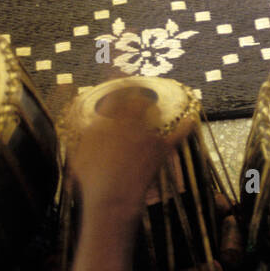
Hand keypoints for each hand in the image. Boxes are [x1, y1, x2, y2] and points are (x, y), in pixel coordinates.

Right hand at [66, 85, 196, 221]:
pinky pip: (178, 133)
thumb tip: (85, 122)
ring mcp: (146, 134)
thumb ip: (84, 133)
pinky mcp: (161, 148)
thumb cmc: (92, 181)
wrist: (113, 199)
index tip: (121, 70)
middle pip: (136, 97)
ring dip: (152, 107)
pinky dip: (185, 125)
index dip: (119, 78)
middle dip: (138, 90)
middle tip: (138, 87)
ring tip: (151, 106)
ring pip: (154, 111)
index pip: (115, 92)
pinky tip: (191, 118)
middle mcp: (127, 122)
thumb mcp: (79, 153)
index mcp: (106, 121)